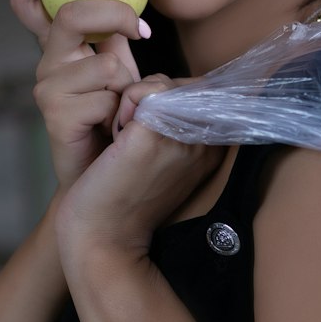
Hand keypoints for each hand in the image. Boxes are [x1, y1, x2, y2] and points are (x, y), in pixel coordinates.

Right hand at [10, 0, 148, 188]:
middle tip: (141, 32)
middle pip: (71, 15)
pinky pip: (105, 92)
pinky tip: (113, 127)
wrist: (104, 182)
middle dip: (113, 16)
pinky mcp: (54, 111)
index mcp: (59, 47)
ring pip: (105, 62)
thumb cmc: (118, 124)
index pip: (32, 0)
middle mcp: (47, 61)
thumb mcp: (121, 72)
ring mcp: (46, 86)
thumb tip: (132, 9)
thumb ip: (115, 38)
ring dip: (128, 84)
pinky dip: (122, 107)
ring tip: (122, 110)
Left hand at [57, 75, 222, 259]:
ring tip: (126, 143)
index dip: (168, 99)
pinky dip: (120, 109)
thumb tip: (171, 87)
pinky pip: (138, 91)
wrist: (105, 238)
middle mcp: (207, 140)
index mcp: (215, 148)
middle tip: (133, 143)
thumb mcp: (168, 160)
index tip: (147, 133)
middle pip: (178, 84)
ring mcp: (182, 135)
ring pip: (159, 83)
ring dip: (134, 104)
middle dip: (150, 100)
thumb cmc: (129, 196)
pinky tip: (116, 142)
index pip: (201, 92)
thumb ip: (181, 125)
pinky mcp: (152, 133)